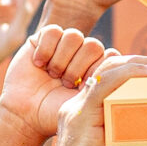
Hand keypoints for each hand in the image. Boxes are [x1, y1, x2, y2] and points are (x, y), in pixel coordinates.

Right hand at [0, 22, 107, 139]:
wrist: (26, 114)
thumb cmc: (56, 112)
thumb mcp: (85, 103)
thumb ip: (104, 84)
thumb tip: (120, 62)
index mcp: (96, 69)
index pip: (110, 56)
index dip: (96, 70)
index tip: (83, 89)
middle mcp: (81, 55)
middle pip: (93, 45)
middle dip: (78, 67)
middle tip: (65, 83)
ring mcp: (62, 46)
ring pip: (74, 35)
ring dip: (62, 59)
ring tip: (52, 74)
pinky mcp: (42, 39)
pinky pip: (52, 31)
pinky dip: (46, 49)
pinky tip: (39, 64)